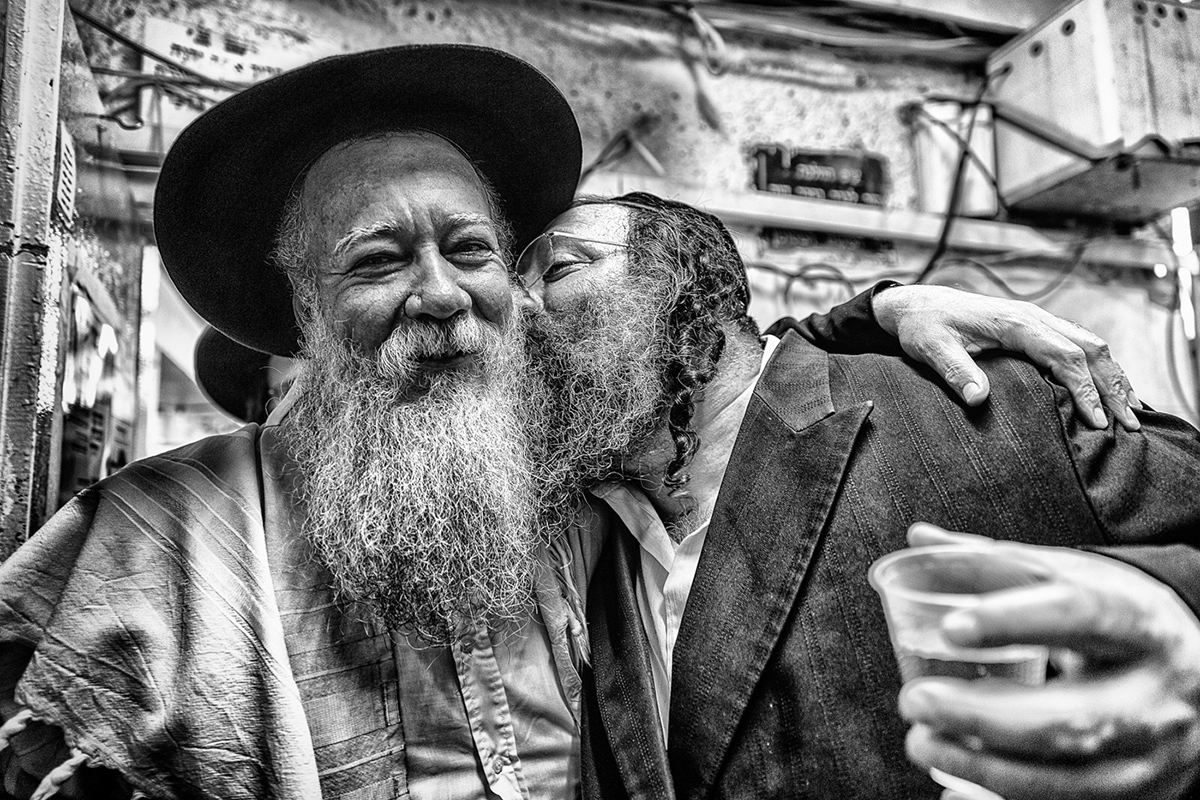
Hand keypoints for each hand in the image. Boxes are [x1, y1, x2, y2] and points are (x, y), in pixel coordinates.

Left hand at [872, 285, 1140, 430]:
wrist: (918, 304)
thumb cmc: (924, 327)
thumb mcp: (931, 349)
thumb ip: (955, 372)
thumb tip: (978, 398)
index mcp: (1015, 323)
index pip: (1065, 356)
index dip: (1085, 389)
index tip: (1097, 421)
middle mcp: (1034, 318)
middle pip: (1091, 350)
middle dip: (1113, 387)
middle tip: (1130, 425)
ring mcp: (1038, 321)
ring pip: (1092, 345)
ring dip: (1114, 377)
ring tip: (1132, 412)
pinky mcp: (1036, 329)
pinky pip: (1079, 345)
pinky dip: (1101, 369)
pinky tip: (1109, 392)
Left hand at [898, 523, 1199, 799]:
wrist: (1194, 672)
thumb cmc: (1114, 617)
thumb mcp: (1071, 578)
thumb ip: (992, 563)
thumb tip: (919, 539)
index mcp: (1140, 622)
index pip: (1081, 615)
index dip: (1015, 620)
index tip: (951, 627)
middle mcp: (1155, 693)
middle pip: (1072, 716)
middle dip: (983, 716)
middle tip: (915, 701)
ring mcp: (1151, 753)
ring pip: (1068, 778)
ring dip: (983, 767)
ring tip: (921, 741)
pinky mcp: (1138, 794)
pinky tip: (953, 792)